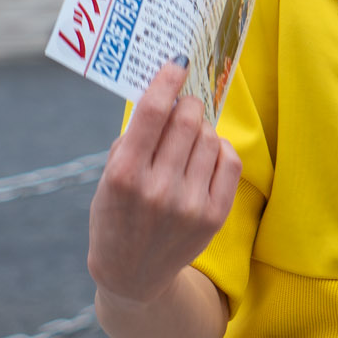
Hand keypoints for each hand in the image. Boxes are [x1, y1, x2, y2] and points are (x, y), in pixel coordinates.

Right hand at [87, 60, 240, 308]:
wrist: (133, 275)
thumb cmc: (116, 216)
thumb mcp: (108, 178)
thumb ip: (132, 139)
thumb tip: (164, 94)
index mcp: (124, 175)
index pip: (151, 112)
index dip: (168, 80)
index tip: (178, 62)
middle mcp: (157, 189)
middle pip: (187, 119)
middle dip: (187, 102)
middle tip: (183, 101)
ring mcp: (189, 205)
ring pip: (209, 137)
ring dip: (201, 127)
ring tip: (189, 136)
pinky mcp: (214, 216)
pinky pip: (229, 161)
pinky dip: (219, 148)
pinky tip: (205, 154)